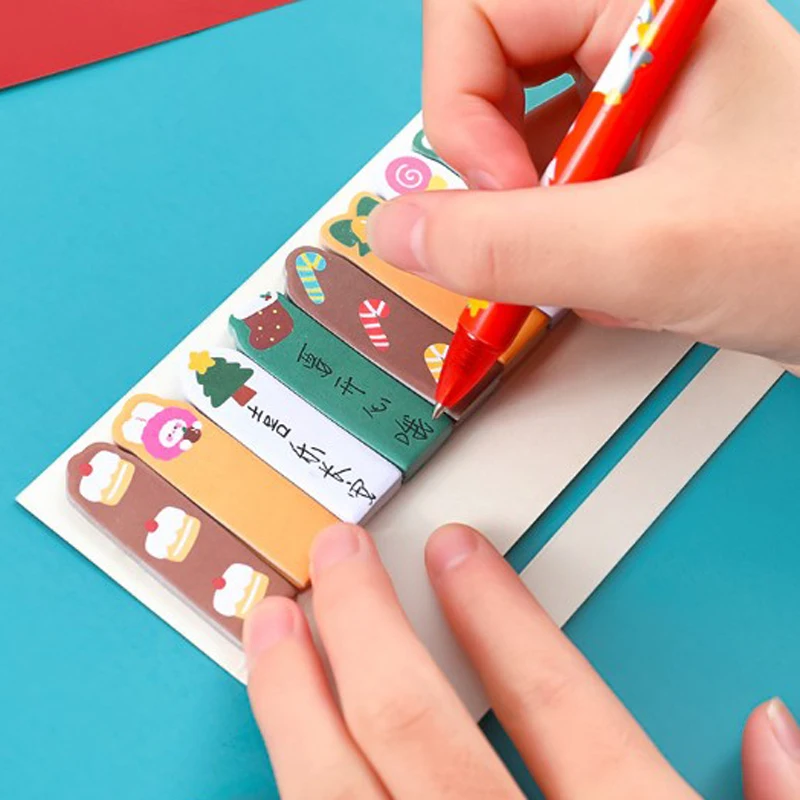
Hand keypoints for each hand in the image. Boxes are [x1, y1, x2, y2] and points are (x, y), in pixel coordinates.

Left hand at [244, 523, 799, 797]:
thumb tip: (778, 725)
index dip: (500, 616)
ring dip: (294, 703)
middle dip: (367, 629)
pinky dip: (298, 785)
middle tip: (336, 555)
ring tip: (269, 629)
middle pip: (419, 732)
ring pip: (342, 796)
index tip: (456, 552)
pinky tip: (281, 739)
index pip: (557, 707)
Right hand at [367, 0, 799, 372]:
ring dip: (522, 217)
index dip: (462, 104)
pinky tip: (605, 279)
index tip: (505, 189)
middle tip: (530, 224)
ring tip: (584, 265)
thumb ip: (509, 244)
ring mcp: (636, 109)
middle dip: (487, 165)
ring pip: (513, 141)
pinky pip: (549, 188)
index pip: (476, 7)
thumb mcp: (652, 248)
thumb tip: (397, 231)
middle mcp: (634, 46)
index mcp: (644, 9)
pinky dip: (555, 245)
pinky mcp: (638, 168)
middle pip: (484, 72)